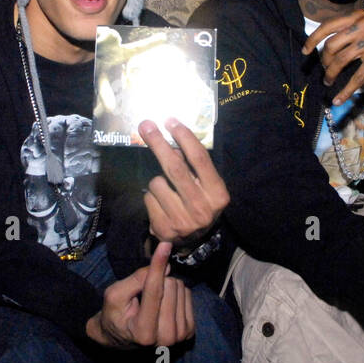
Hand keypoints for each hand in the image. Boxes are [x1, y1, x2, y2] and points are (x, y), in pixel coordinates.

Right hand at [86, 241, 194, 348]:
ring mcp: (180, 336)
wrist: (121, 337)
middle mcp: (166, 338)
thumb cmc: (115, 313)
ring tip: (153, 300)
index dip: (158, 266)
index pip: (154, 291)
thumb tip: (166, 265)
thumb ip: (136, 279)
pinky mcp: (189, 331)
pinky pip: (188, 295)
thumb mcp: (115, 295)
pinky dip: (175, 293)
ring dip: (167, 286)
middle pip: (171, 286)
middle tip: (143, 292)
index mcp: (144, 332)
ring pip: (181, 288)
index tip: (164, 244)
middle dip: (158, 280)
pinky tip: (164, 304)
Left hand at [138, 118, 228, 249]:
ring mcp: (182, 221)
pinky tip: (161, 204)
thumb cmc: (200, 203)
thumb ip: (192, 166)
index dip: (184, 137)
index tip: (171, 121)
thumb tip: (171, 146)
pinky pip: (148, 198)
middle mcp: (202, 209)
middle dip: (158, 143)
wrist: (194, 241)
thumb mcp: (205, 185)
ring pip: (157, 183)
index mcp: (217, 195)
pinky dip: (151, 197)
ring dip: (157, 180)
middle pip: (175, 167)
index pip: (200, 159)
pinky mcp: (164, 229)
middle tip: (146, 125)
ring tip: (167, 190)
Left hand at [301, 10, 363, 101]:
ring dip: (331, 75)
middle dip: (324, 61)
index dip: (313, 39)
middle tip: (325, 71)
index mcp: (357, 16)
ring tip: (328, 82)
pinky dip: (345, 91)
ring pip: (341, 61)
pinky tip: (338, 99)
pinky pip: (357, 77)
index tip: (305, 51)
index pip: (328, 26)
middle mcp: (363, 26)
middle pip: (331, 46)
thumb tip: (330, 45)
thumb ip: (352, 29)